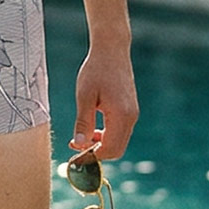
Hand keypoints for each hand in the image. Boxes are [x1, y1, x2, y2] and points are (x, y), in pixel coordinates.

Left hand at [70, 44, 137, 161]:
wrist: (111, 50)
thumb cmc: (96, 70)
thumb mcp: (84, 96)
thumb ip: (83, 122)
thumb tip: (80, 144)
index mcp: (121, 115)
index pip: (109, 149)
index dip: (92, 157)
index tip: (75, 158)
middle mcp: (131, 117)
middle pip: (116, 149)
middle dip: (97, 153)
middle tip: (75, 148)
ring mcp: (132, 114)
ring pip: (118, 141)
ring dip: (100, 144)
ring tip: (80, 139)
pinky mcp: (130, 110)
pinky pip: (119, 131)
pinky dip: (106, 136)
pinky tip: (91, 129)